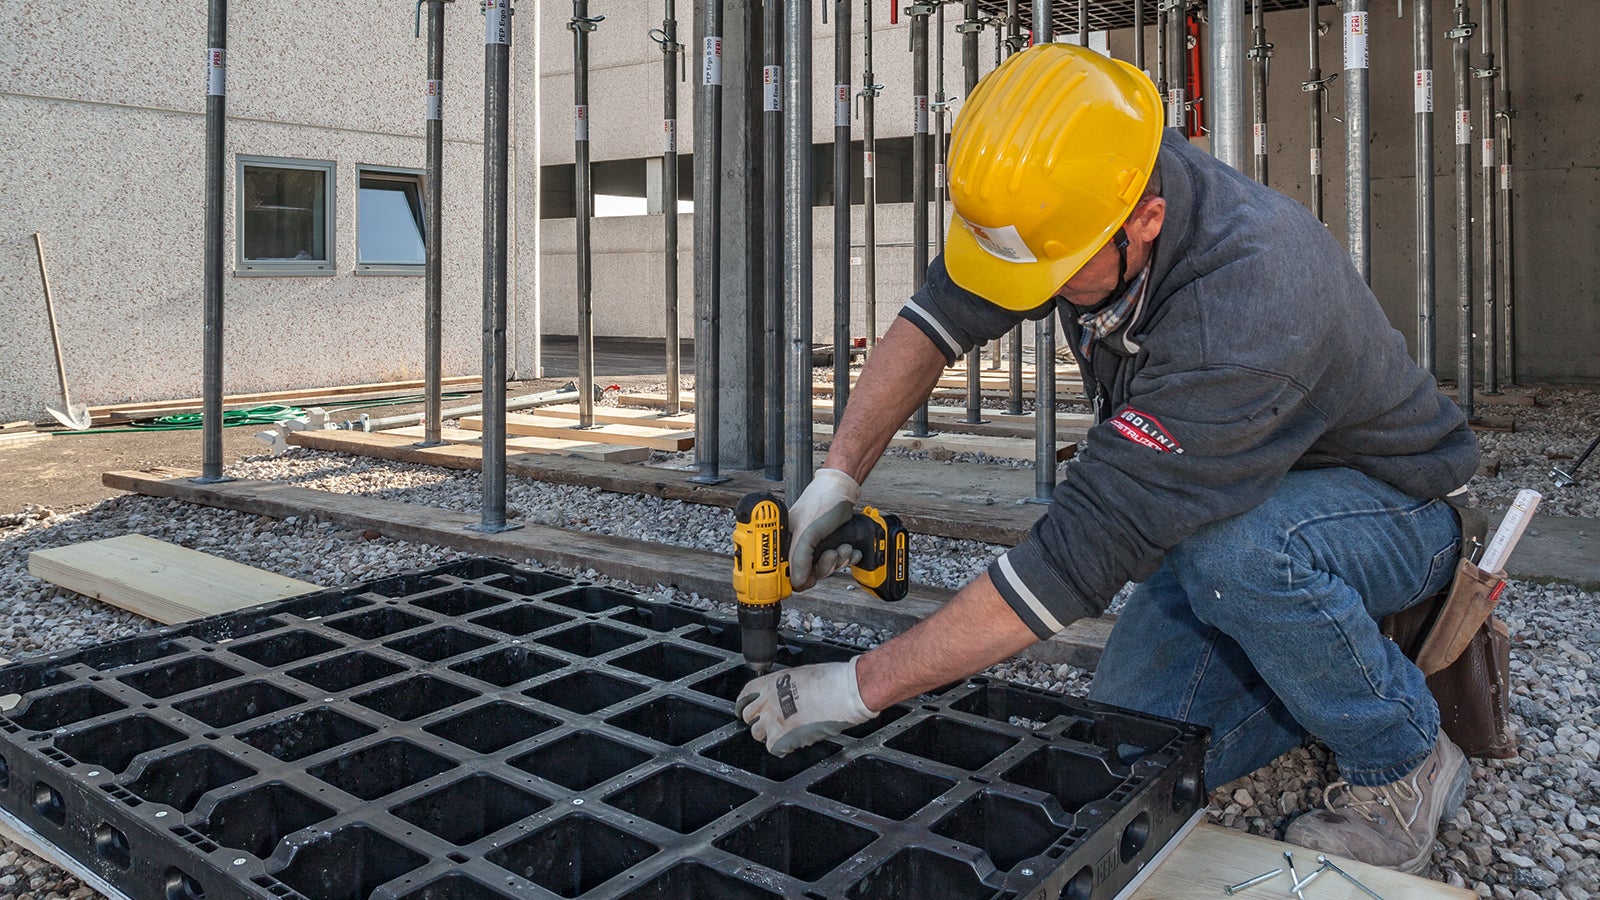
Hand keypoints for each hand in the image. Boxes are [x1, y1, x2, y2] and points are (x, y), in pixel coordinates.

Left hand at [735, 658, 877, 755]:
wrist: (845, 692)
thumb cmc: (831, 680)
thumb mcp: (800, 675)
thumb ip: (785, 687)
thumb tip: (783, 695)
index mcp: (771, 683)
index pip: (746, 695)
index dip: (744, 705)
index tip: (744, 711)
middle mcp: (768, 701)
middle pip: (750, 717)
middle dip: (758, 721)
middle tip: (770, 724)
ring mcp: (773, 720)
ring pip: (759, 734)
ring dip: (770, 735)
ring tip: (786, 733)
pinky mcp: (783, 737)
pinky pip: (774, 749)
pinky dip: (782, 748)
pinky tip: (794, 742)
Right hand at [788, 468, 862, 590]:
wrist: (843, 488)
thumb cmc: (823, 500)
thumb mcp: (808, 531)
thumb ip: (800, 558)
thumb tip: (797, 582)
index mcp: (784, 541)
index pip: (786, 573)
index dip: (799, 579)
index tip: (812, 578)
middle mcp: (797, 544)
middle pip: (809, 573)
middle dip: (825, 566)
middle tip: (832, 554)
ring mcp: (814, 545)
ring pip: (825, 568)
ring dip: (838, 560)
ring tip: (843, 547)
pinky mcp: (829, 544)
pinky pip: (837, 561)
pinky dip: (846, 558)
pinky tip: (849, 548)